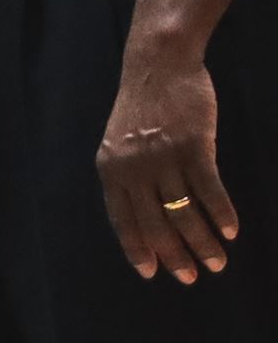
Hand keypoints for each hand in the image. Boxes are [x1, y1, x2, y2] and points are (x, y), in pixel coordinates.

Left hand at [97, 50, 237, 283]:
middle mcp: (133, 169)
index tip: (152, 272)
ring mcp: (163, 158)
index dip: (138, 249)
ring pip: (184, 213)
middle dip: (174, 255)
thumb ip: (129, 176)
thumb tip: (149, 212)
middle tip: (192, 278)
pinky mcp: (193, 146)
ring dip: (203, 243)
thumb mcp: (121, 143)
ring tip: (217, 263)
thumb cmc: (143, 105)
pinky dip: (221, 213)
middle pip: (155, 223)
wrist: (158, 65)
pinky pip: (208, 189)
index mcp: (110, 170)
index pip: (122, 221)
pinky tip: (231, 231)